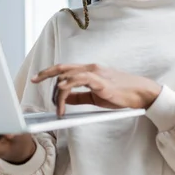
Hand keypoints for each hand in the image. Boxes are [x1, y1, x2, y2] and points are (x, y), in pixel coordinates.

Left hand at [31, 64, 161, 115]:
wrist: (140, 93)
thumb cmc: (121, 94)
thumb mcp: (96, 96)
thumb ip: (79, 96)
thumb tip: (64, 98)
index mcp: (90, 71)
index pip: (65, 68)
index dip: (49, 72)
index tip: (37, 78)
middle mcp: (91, 68)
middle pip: (63, 68)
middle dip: (46, 74)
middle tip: (34, 80)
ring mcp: (96, 73)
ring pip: (69, 75)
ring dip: (58, 91)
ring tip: (57, 106)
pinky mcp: (100, 81)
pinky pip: (80, 80)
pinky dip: (68, 86)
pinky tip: (62, 93)